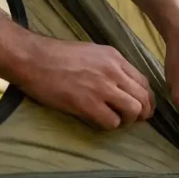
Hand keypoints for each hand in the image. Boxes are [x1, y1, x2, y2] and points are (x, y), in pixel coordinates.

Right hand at [15, 37, 154, 129]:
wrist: (33, 58)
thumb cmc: (56, 55)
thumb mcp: (91, 52)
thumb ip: (109, 66)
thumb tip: (122, 83)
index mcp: (114, 57)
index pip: (143, 81)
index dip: (146, 98)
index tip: (143, 107)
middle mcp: (113, 71)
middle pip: (142, 97)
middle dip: (143, 112)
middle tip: (134, 120)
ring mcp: (101, 87)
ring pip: (133, 110)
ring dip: (127, 120)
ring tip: (116, 120)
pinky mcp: (87, 103)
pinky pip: (112, 122)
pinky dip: (109, 125)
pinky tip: (99, 121)